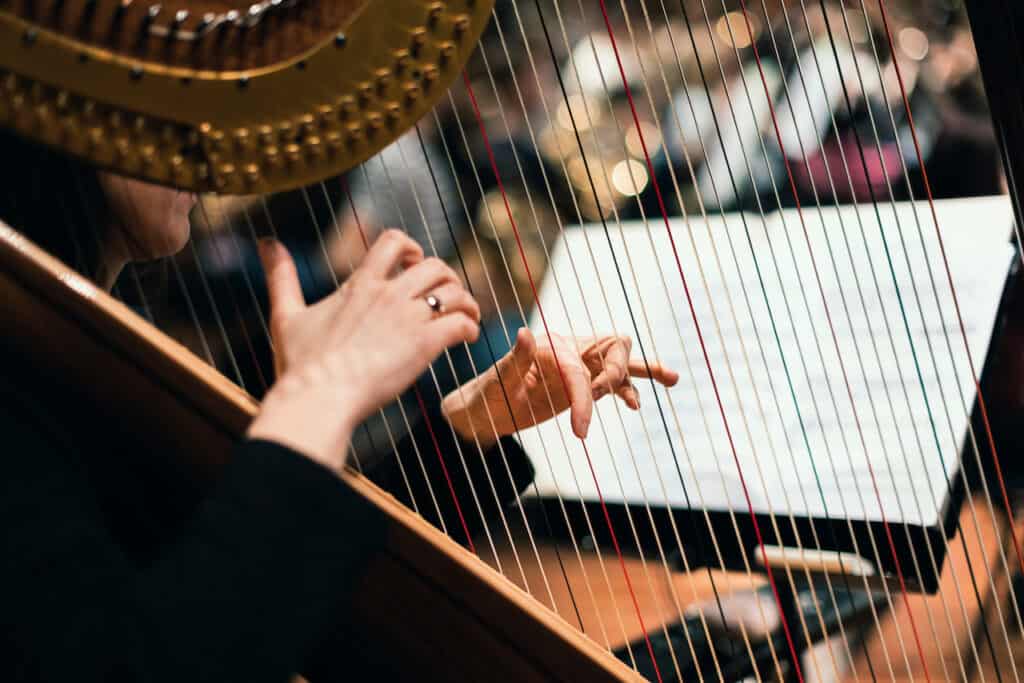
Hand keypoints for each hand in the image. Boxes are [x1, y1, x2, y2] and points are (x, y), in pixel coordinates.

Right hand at [247, 230, 480, 471]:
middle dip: (447, 277)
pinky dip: (470, 327)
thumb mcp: (286, 315)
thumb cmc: (300, 365)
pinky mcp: (424, 345)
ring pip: (454, 292)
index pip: (394, 242)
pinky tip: (467, 339)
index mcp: (359, 285)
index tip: (413, 262)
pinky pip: (461, 323)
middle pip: (434, 265)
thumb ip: (280, 277)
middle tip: (447, 295)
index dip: (411, 247)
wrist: (317, 398)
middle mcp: (388, 295)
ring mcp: (408, 319)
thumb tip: (267, 243)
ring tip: (466, 316)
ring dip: (466, 302)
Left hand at [441, 328, 677, 445]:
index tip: (580, 432)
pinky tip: (636, 404)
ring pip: (619, 362)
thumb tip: (526, 334)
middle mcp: (569, 351)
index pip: (580, 369)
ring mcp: (578, 368)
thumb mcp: (497, 381)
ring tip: (672, 378)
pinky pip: (612, 384)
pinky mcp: (581, 386)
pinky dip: (628, 391)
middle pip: (612, 348)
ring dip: (644, 370)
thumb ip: (516, 358)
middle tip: (616, 401)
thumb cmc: (486, 396)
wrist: (482, 413)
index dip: (585, 398)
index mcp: (551, 346)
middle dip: (620, 371)